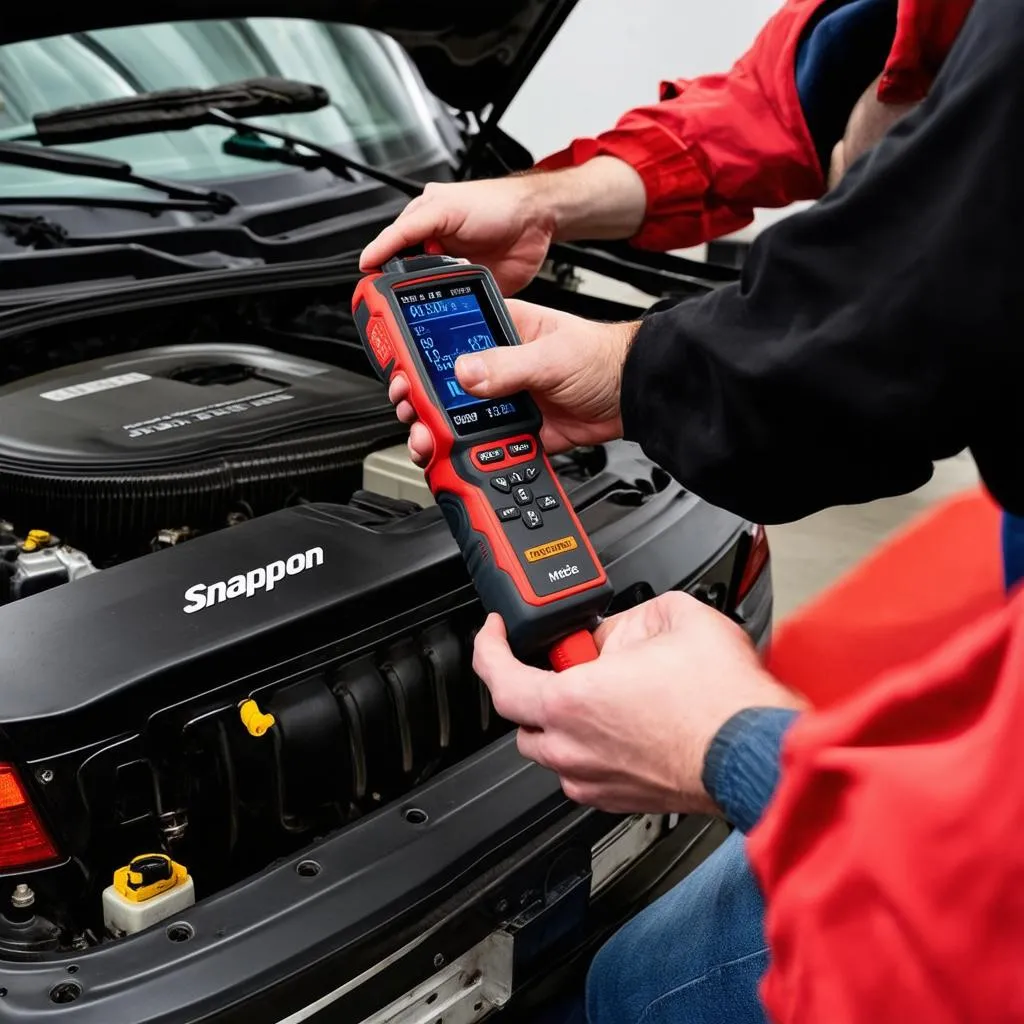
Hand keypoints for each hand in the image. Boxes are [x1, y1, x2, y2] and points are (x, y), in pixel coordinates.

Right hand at [359, 177, 555, 294]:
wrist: (535, 220)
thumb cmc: (494, 203)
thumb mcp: (440, 209)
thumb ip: (406, 231)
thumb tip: (373, 254)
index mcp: (423, 224)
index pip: (391, 250)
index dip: (379, 268)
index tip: (370, 287)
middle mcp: (436, 248)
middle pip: (408, 276)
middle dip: (405, 286)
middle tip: (399, 296)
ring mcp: (454, 269)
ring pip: (430, 293)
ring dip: (429, 297)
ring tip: (430, 296)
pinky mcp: (471, 287)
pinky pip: (454, 304)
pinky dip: (450, 308)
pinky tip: (449, 305)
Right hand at [391, 299, 637, 465]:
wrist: (633, 397)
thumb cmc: (602, 357)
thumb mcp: (552, 355)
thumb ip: (506, 366)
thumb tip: (465, 373)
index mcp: (501, 330)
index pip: (447, 335)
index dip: (418, 348)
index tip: (398, 364)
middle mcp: (496, 365)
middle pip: (443, 382)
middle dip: (418, 396)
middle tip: (408, 407)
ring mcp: (504, 399)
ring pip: (457, 417)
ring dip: (436, 429)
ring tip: (425, 438)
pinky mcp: (517, 430)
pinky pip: (483, 445)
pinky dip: (466, 455)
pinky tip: (452, 457)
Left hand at [473, 592, 803, 814]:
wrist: (757, 752)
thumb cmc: (722, 700)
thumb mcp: (675, 617)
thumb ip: (629, 618)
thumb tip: (617, 632)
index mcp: (571, 701)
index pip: (498, 678)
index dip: (488, 648)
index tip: (494, 634)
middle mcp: (573, 748)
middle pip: (522, 719)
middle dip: (536, 687)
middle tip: (568, 663)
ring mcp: (595, 780)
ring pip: (554, 750)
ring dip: (565, 722)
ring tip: (606, 694)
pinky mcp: (620, 800)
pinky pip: (585, 773)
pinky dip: (592, 749)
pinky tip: (626, 726)